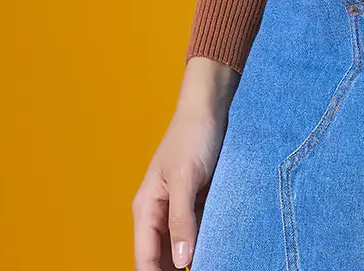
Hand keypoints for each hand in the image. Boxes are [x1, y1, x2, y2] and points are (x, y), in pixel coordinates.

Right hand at [132, 57, 239, 269]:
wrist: (211, 108)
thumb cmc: (193, 136)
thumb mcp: (186, 177)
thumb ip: (181, 219)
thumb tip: (180, 259)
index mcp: (146, 209)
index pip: (144, 260)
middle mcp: (159, 215)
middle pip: (160, 260)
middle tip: (206, 270)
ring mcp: (179, 212)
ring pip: (180, 251)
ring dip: (193, 260)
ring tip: (213, 263)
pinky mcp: (198, 206)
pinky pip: (198, 236)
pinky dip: (206, 247)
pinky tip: (219, 253)